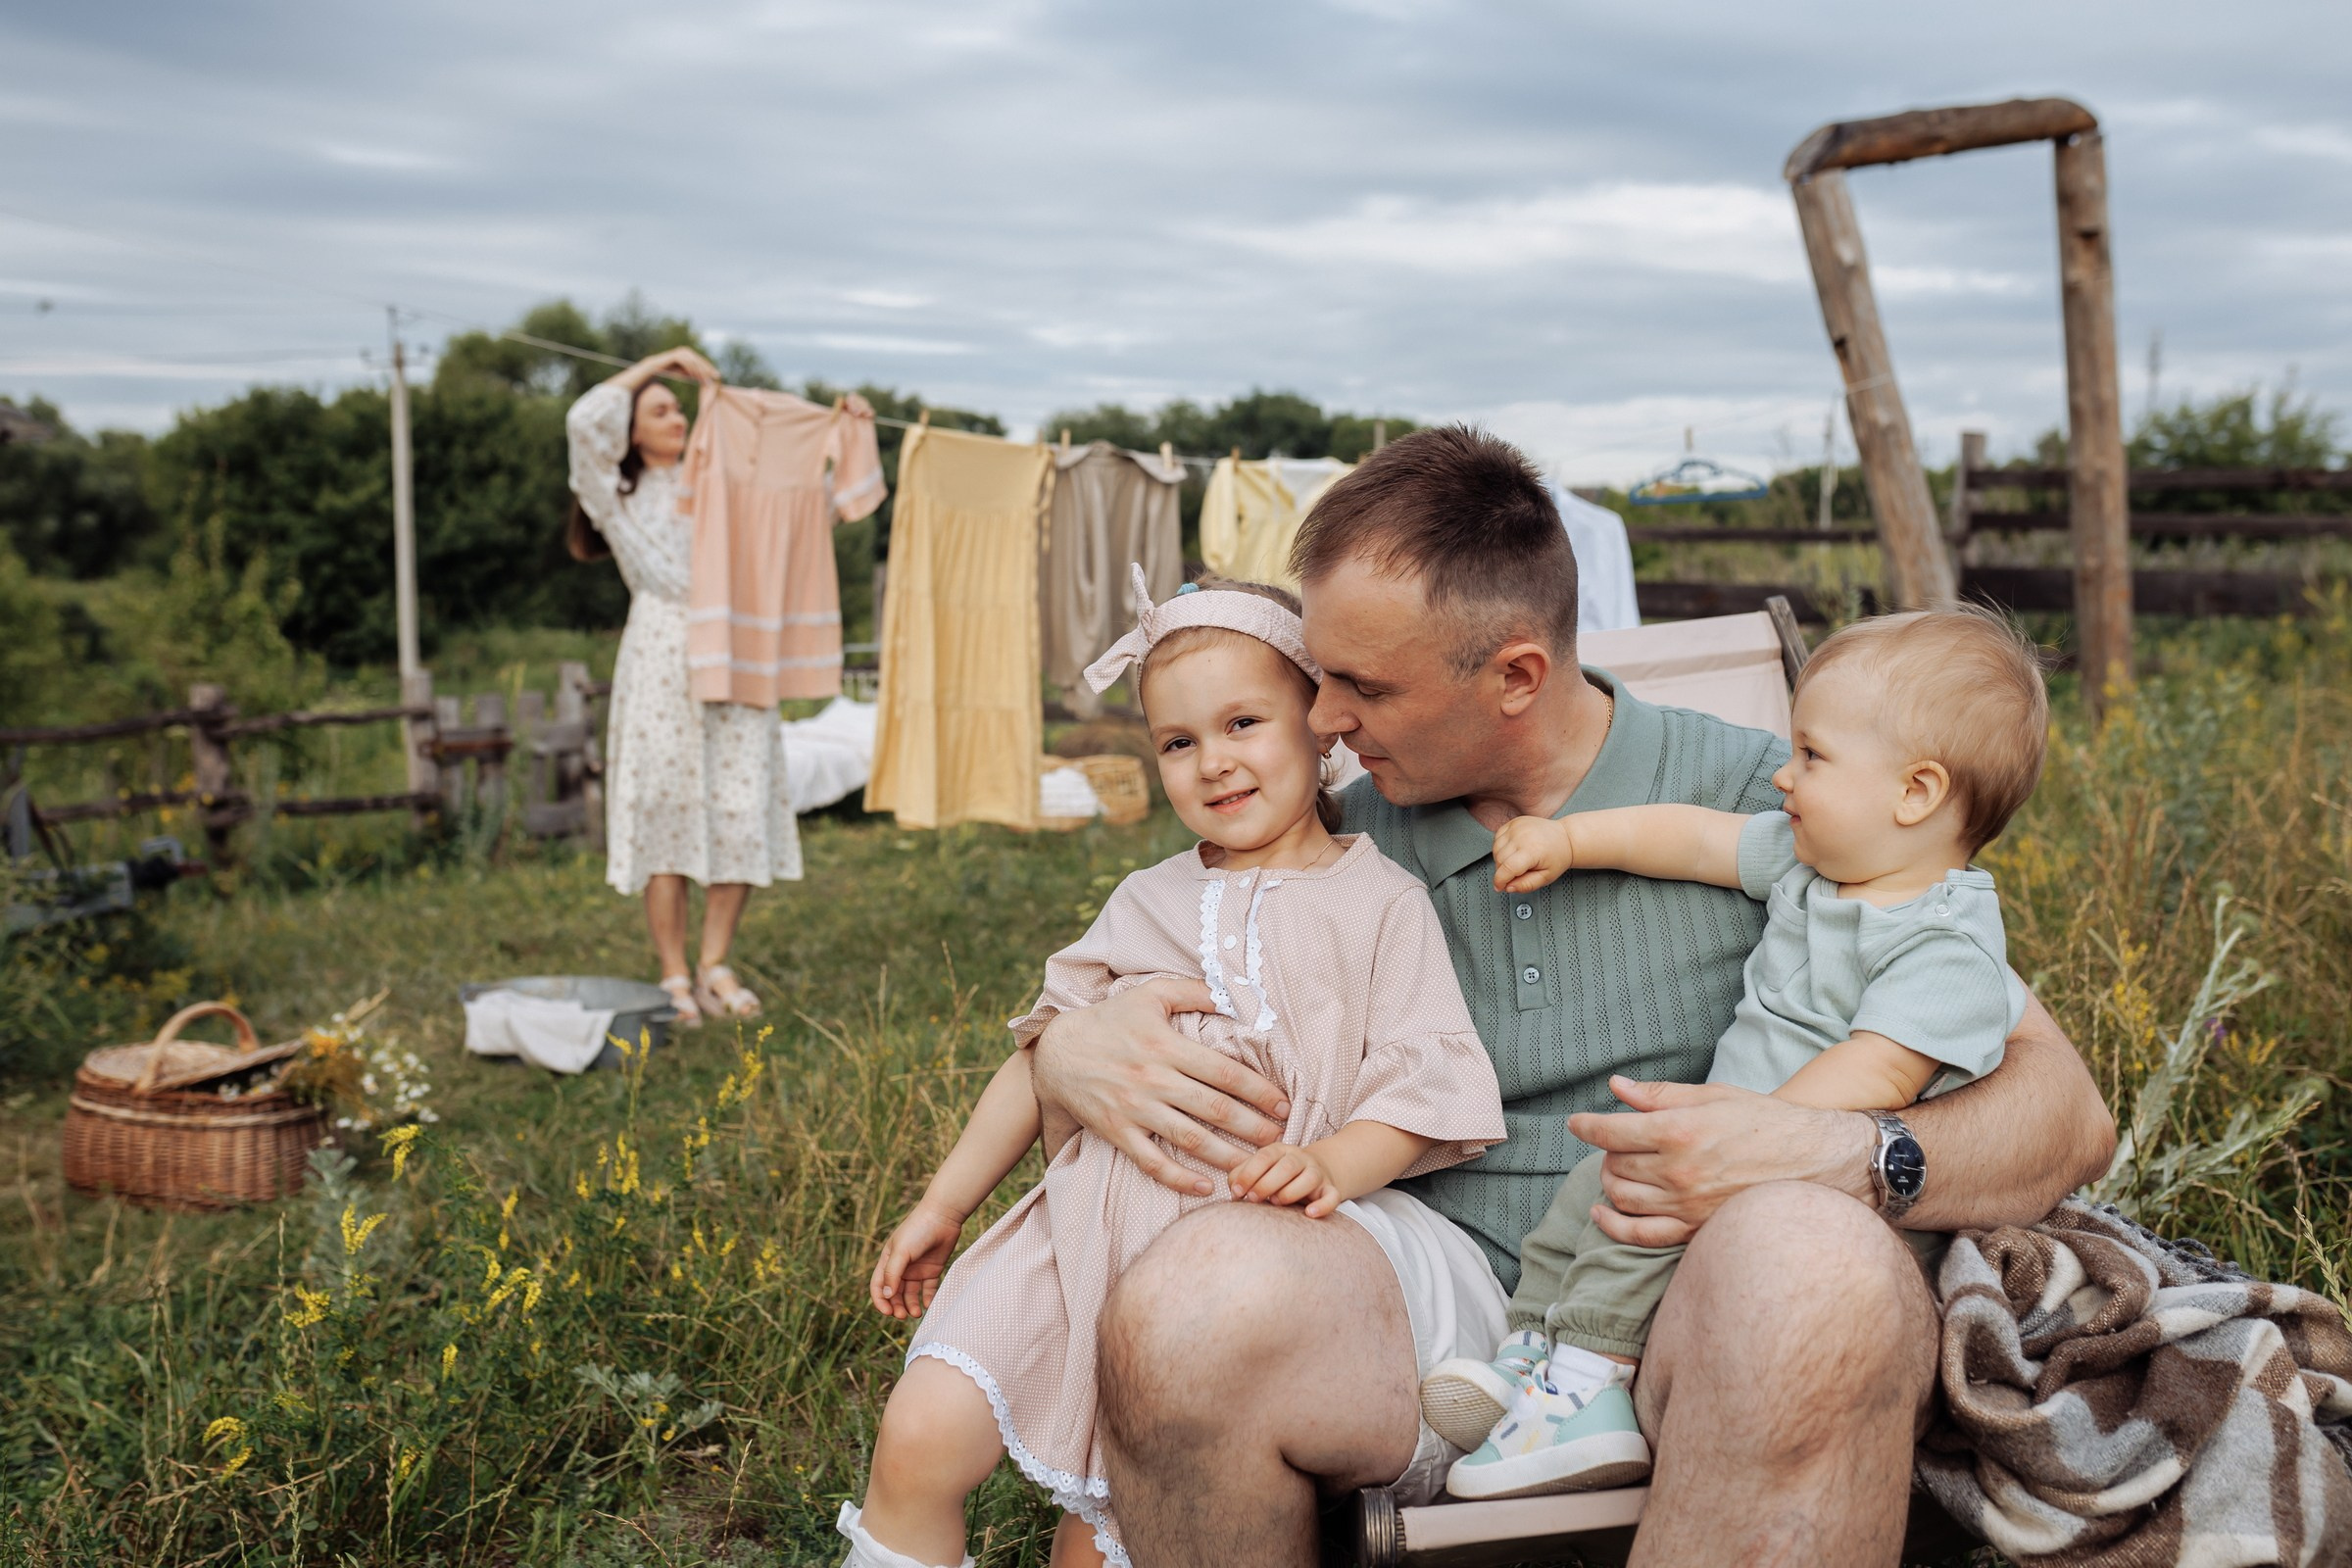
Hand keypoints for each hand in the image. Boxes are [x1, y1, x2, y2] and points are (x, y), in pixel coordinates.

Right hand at [653, 345, 719, 382]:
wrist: (657, 367)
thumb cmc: (672, 371)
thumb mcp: (685, 373)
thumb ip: (694, 374)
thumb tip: (705, 379)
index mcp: (690, 353)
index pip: (702, 361)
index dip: (710, 368)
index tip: (717, 375)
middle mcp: (687, 351)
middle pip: (700, 361)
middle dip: (707, 370)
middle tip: (714, 378)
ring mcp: (681, 352)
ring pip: (694, 363)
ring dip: (700, 372)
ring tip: (704, 380)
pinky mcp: (676, 355)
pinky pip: (687, 363)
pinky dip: (691, 370)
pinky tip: (695, 377)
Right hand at [870, 1200, 962, 1319]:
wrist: (943, 1216)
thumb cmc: (918, 1230)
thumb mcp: (901, 1252)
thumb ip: (892, 1274)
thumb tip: (886, 1295)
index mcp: (888, 1261)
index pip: (878, 1286)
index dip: (880, 1301)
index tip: (887, 1312)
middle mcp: (901, 1267)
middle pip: (895, 1294)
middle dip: (897, 1306)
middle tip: (903, 1315)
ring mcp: (917, 1269)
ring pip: (911, 1294)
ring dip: (911, 1305)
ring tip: (916, 1313)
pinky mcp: (932, 1270)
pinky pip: (928, 1289)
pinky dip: (927, 1299)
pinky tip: (928, 1305)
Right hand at [1029, 979, 1289, 1197]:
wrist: (1056, 1052)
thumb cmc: (1110, 1020)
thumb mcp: (1150, 993)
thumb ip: (1193, 991)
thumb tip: (1233, 994)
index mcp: (1165, 1045)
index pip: (1223, 1072)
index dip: (1258, 1090)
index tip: (1282, 1103)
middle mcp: (1153, 1079)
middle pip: (1214, 1109)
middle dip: (1252, 1127)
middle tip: (1280, 1139)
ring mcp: (1134, 1109)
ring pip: (1189, 1140)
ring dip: (1227, 1157)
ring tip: (1255, 1167)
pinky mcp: (1117, 1132)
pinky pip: (1151, 1162)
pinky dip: (1179, 1179)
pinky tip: (1205, 1187)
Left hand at [1227, 1143, 1341, 1217]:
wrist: (1317, 1172)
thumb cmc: (1277, 1176)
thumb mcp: (1260, 1169)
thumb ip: (1242, 1175)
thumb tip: (1234, 1190)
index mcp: (1279, 1151)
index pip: (1264, 1157)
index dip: (1249, 1174)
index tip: (1237, 1191)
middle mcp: (1300, 1159)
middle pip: (1286, 1167)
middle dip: (1267, 1184)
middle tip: (1254, 1199)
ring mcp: (1317, 1174)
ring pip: (1309, 1178)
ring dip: (1291, 1192)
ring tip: (1276, 1203)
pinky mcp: (1331, 1190)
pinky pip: (1332, 1197)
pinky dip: (1323, 1206)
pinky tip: (1309, 1214)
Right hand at [1492, 815, 1574, 893]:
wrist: (1565, 837)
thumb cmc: (1557, 856)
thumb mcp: (1546, 877)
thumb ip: (1527, 885)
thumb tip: (1509, 888)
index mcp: (1532, 850)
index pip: (1507, 869)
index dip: (1500, 881)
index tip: (1500, 887)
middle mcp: (1522, 836)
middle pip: (1500, 860)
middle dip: (1503, 872)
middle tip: (1516, 874)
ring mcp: (1517, 827)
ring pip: (1496, 849)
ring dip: (1501, 860)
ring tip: (1516, 862)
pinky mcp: (1514, 822)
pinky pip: (1497, 838)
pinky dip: (1500, 848)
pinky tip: (1512, 851)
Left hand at [1569, 1076, 1874, 1246]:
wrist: (1819, 1163)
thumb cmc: (1768, 1122)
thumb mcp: (1714, 1096)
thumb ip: (1661, 1095)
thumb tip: (1618, 1087)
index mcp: (1679, 1130)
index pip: (1611, 1131)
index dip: (1587, 1126)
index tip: (1577, 1123)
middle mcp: (1677, 1171)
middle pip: (1614, 1165)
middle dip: (1607, 1152)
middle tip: (1616, 1144)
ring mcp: (1686, 1205)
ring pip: (1622, 1198)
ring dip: (1611, 1183)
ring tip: (1619, 1170)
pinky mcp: (1696, 1230)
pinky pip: (1641, 1236)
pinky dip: (1614, 1226)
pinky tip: (1603, 1214)